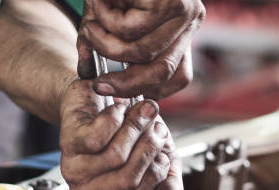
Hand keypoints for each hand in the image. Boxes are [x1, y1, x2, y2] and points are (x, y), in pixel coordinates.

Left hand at [59, 79, 182, 189]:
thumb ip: (169, 185)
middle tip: (157, 131)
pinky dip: (118, 117)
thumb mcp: (161, 161)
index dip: (156, 180)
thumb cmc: (133, 134)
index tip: (164, 158)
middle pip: (127, 180)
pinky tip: (119, 109)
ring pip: (116, 156)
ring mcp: (75, 171)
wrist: (104, 98)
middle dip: (150, 150)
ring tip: (142, 114)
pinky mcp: (67, 144)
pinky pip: (99, 135)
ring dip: (137, 128)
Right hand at [77, 0, 204, 99]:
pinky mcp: (170, 1)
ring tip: (91, 24)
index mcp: (183, 30)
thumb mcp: (106, 19)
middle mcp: (190, 22)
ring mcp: (184, 11)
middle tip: (99, 84)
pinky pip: (131, 30)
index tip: (120, 91)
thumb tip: (88, 77)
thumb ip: (99, 48)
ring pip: (143, 53)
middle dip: (127, 84)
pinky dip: (106, 21)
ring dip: (106, 44)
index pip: (178, 76)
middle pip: (164, 72)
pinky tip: (100, 2)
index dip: (149, 89)